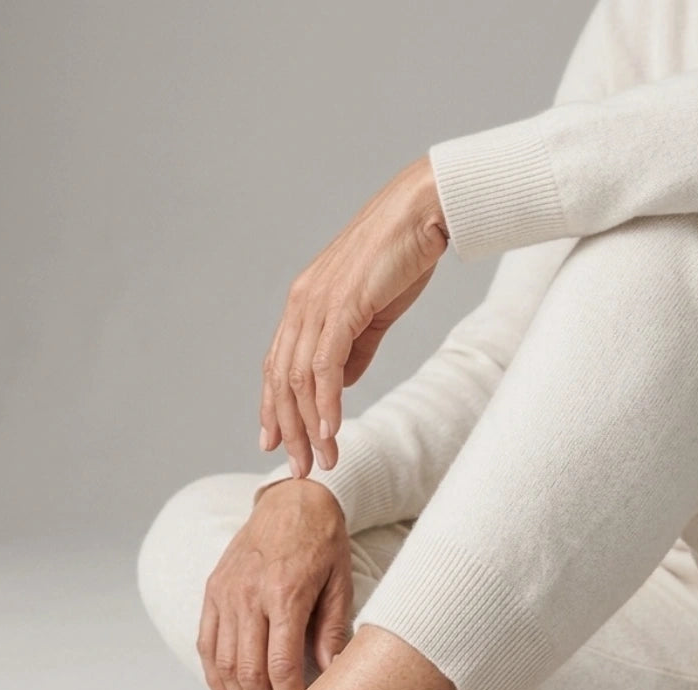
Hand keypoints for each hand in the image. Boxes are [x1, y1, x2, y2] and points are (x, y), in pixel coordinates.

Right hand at [197, 478, 352, 689]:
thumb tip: (329, 673)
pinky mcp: (213, 590)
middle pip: (248, 671)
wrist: (292, 499)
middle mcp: (248, 595)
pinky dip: (212, 675)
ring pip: (223, 662)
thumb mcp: (340, 582)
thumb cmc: (324, 540)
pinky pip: (206, 641)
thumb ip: (331, 628)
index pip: (281, 666)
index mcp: (284, 594)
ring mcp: (226, 593)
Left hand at [259, 153, 447, 478]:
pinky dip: (327, 402)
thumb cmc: (402, 257)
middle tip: (299, 468)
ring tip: (324, 460)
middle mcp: (301, 304)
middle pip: (282, 379)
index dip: (273, 408)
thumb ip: (355, 350)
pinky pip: (326, 365)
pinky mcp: (343, 306)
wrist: (424, 212)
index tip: (275, 443)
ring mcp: (318, 304)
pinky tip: (332, 431)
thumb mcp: (373, 313)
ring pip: (301, 379)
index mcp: (304, 304)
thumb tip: (341, 385)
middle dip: (289, 430)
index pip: (277, 365)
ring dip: (311, 426)